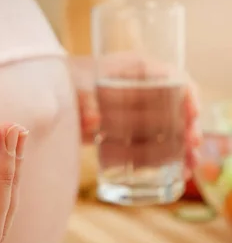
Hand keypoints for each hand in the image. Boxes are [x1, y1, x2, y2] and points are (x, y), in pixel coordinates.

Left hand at [69, 55, 200, 175]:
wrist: (49, 93)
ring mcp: (137, 112)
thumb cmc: (65, 80)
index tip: (192, 114)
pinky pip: (151, 144)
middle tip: (192, 145)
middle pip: (176, 107)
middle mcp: (142, 89)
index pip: (173, 78)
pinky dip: (163, 158)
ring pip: (168, 129)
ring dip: (181, 147)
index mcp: (136, 69)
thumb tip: (93, 121)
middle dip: (188, 127)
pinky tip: (176, 173)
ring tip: (189, 167)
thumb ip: (85, 102)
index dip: (187, 95)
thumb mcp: (75, 86)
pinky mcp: (128, 132)